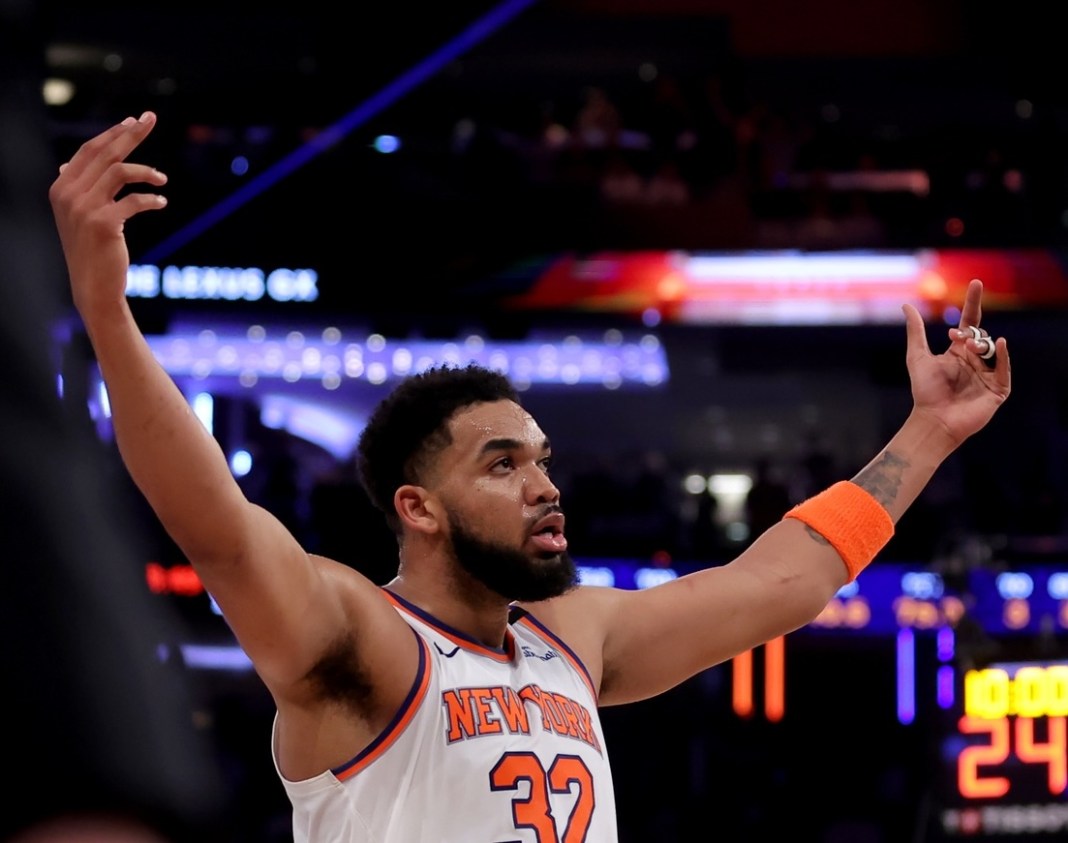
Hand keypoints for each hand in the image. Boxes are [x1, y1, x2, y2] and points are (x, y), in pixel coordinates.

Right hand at [48, 111, 166, 315]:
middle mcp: (68, 194)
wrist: (93, 285)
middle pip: (105, 153)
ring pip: (120, 171)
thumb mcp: (77, 215)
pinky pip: (134, 201)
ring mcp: (84, 208)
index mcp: (61, 187)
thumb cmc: (91, 249)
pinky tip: (161, 202)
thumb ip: (76, 189)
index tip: (135, 121)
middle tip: (151, 119)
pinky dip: (151, 199)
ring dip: (147, 172)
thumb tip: (68, 165)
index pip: (91, 150)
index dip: (114, 133)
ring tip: (163, 180)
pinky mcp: (104, 223)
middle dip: (131, 134)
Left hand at [902, 278, 1010, 444]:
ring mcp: (987, 375)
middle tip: (957, 337)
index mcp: (958, 352)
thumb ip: (916, 330)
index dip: (973, 303)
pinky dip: (1003, 356)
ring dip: (981, 345)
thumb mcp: (918, 356)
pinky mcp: (997, 389)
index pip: (969, 322)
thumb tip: (906, 305)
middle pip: (980, 335)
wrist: (933, 420)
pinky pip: (1004, 369)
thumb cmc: (924, 391)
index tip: (976, 283)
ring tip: (969, 347)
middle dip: (971, 333)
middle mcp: (974, 361)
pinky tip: (1001, 344)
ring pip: (992, 350)